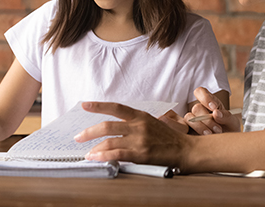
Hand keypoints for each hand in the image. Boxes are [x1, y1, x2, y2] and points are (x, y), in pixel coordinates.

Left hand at [74, 102, 193, 170]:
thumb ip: (134, 123)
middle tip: (78, 137)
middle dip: (89, 132)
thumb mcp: (152, 123)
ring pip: (109, 141)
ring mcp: (139, 139)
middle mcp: (138, 125)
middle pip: (107, 126)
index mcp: (140, 115)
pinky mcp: (141, 154)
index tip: (85, 105)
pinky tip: (96, 158)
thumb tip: (115, 129)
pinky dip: (103, 157)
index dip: (98, 106)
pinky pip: (117, 154)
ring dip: (94, 148)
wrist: (186, 150)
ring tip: (88, 153)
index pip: (116, 107)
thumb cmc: (169, 138)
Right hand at [185, 87, 240, 134]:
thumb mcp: (232, 123)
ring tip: (211, 134)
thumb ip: (226, 116)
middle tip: (218, 129)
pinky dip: (194, 132)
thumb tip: (215, 113)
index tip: (214, 108)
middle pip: (197, 107)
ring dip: (200, 126)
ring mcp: (192, 120)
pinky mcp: (188, 131)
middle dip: (207, 119)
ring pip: (189, 118)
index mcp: (209, 103)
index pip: (200, 92)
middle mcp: (199, 110)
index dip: (205, 98)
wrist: (228, 145)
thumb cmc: (229, 131)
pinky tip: (202, 137)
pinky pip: (184, 129)